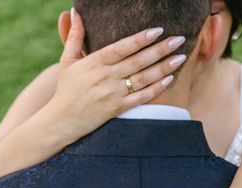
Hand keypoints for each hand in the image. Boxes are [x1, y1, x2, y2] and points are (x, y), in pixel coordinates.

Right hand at [44, 9, 187, 141]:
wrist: (61, 121)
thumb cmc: (66, 89)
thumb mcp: (67, 61)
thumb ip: (74, 36)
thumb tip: (75, 12)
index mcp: (94, 62)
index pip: (122, 47)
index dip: (141, 38)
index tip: (158, 30)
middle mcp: (105, 77)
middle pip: (138, 61)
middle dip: (160, 49)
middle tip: (179, 39)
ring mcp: (112, 94)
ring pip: (143, 78)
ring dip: (163, 67)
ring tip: (179, 57)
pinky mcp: (117, 109)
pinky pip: (140, 98)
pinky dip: (155, 89)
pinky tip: (169, 79)